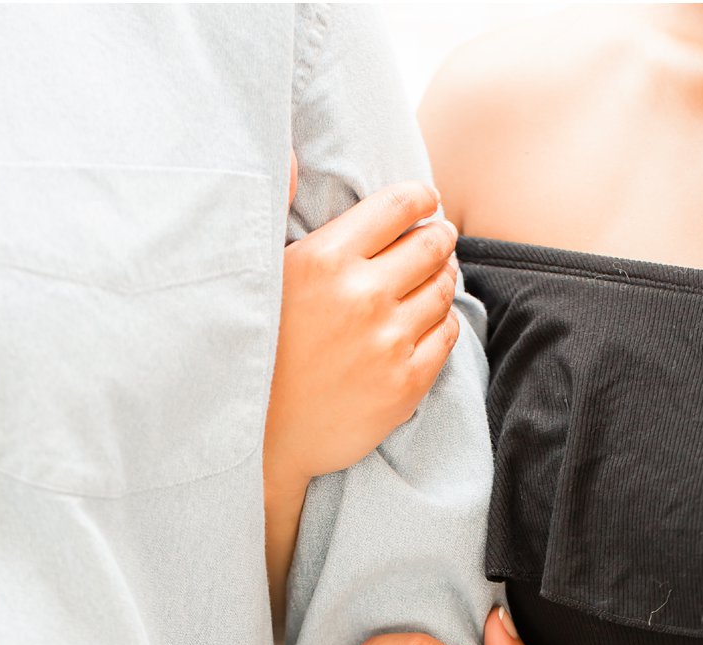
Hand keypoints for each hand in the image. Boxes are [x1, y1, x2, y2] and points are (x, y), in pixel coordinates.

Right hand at [264, 180, 461, 498]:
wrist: (260, 434)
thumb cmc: (255, 344)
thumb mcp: (260, 271)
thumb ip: (279, 208)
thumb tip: (289, 152)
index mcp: (326, 259)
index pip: (399, 207)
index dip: (420, 198)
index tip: (425, 200)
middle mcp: (364, 297)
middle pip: (432, 246)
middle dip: (439, 237)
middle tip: (436, 237)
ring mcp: (389, 342)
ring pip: (444, 290)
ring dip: (443, 278)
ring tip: (432, 276)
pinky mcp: (407, 382)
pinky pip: (447, 335)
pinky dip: (443, 321)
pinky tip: (427, 318)